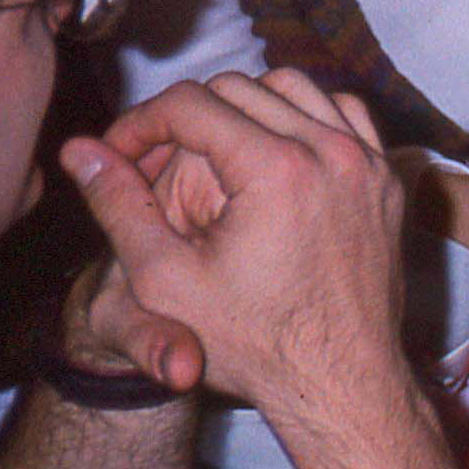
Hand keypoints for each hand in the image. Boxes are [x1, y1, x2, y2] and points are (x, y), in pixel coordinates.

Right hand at [62, 69, 406, 415]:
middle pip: (239, 88)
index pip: (189, 103)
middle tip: (160, 163)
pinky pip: (344, 113)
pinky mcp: (388, 177)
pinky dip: (304, 117)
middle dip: (188, 116)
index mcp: (277, 170)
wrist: (340, 380)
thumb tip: (80, 150)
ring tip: (212, 158)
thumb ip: (118, 205)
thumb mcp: (165, 279)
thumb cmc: (254, 343)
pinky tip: (273, 156)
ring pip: (294, 88)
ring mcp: (369, 162)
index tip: (120, 154)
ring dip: (245, 109)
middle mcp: (332, 152)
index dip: (139, 124)